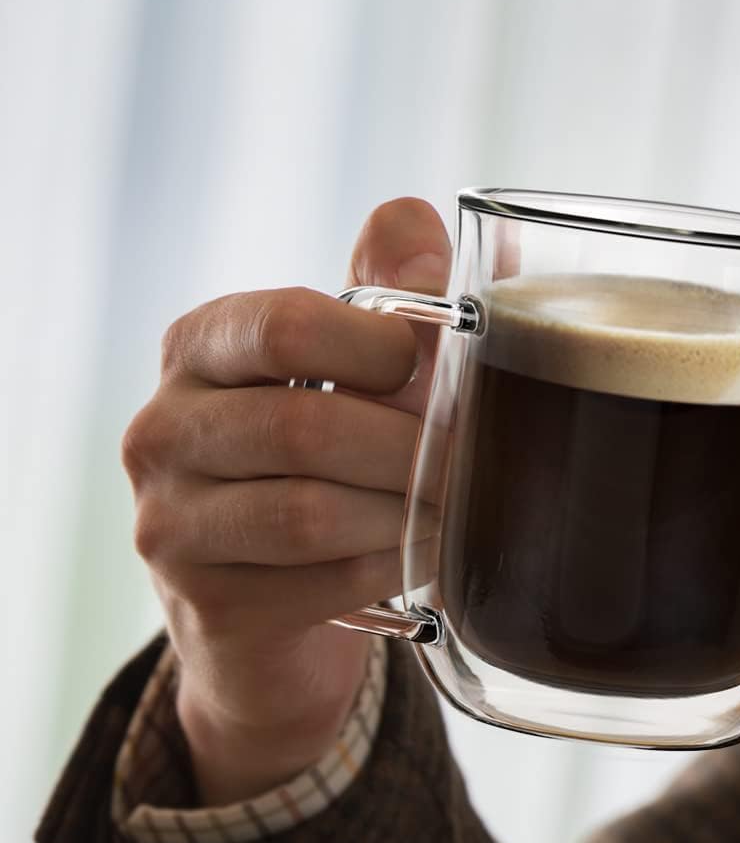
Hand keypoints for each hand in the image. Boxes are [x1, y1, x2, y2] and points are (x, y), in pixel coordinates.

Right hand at [122, 199, 450, 803]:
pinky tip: (425, 559)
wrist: (271, 618)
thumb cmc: (323, 470)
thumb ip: (388, 296)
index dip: (383, 347)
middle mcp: (163, 428)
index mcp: (201, 347)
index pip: (286, 324)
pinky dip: (391, 568)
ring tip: (456, 511)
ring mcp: (171, 520)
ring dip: (405, 514)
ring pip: (311, 513)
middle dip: (409, 450)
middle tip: (474, 462)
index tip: (438, 370)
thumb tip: (427, 224)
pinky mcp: (206, 600)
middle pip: (304, 428)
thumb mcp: (351, 372)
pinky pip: (322, 581)